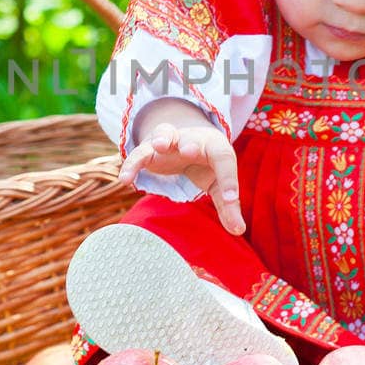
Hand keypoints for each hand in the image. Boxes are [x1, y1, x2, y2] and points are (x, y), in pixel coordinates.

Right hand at [118, 121, 245, 235]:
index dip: (229, 179)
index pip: (224, 159)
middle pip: (193, 139)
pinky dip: (131, 164)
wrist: (186, 142)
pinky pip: (139, 154)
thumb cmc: (206, 165)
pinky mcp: (149, 150)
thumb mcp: (217, 184)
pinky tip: (125, 180)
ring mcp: (170, 142)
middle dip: (190, 145)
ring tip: (159, 146)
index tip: (230, 199)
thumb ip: (228, 206)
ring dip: (162, 138)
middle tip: (188, 151)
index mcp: (215, 147)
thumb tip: (238, 230)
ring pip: (164, 133)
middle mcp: (192, 140)